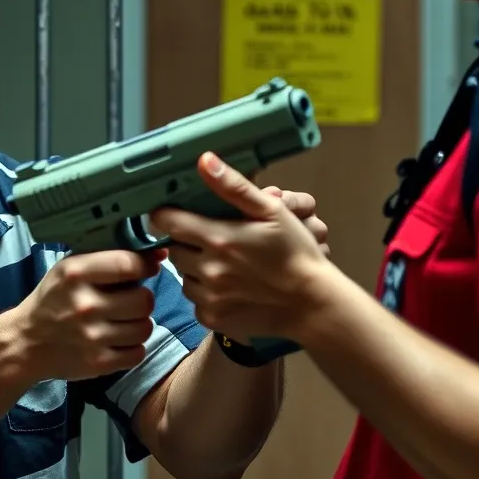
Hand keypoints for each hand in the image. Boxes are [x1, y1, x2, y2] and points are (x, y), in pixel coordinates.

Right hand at [12, 249, 163, 382]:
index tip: (145, 269)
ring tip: (122, 321)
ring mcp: (92, 337)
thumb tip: (161, 253)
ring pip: (145, 327)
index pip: (128, 264)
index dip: (144, 266)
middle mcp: (85, 305)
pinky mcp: (98, 363)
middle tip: (129, 300)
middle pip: (144, 299)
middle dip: (141, 298)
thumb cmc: (54, 298)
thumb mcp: (71, 268)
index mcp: (76, 274)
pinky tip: (118, 340)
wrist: (25, 343)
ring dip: (138, 323)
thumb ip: (111, 258)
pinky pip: (138, 353)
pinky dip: (132, 347)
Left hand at [150, 153, 330, 342]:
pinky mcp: (213, 318)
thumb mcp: (272, 211)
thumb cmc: (295, 253)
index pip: (167, 221)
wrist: (312, 303)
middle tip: (211, 239)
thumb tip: (204, 161)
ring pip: (184, 276)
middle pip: (174, 249)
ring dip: (195, 268)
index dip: (166, 215)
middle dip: (186, 242)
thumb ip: (234, 186)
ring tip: (223, 264)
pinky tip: (228, 287)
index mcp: (219, 238)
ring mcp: (210, 297)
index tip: (174, 213)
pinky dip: (205, 293)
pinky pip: (195, 301)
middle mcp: (209, 269)